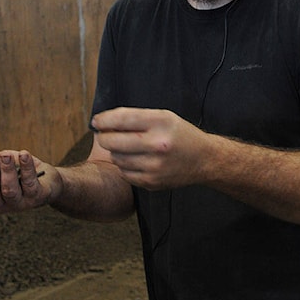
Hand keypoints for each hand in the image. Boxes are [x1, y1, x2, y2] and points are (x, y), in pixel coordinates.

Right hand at [0, 150, 55, 212]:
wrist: (49, 180)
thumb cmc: (21, 172)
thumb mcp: (0, 166)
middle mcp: (3, 204)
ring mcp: (21, 203)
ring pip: (9, 189)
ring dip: (6, 170)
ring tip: (5, 155)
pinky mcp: (38, 197)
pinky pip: (30, 183)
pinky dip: (26, 167)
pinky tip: (24, 154)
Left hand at [90, 108, 210, 189]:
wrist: (203, 159)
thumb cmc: (180, 134)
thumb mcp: (163, 116)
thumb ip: (134, 117)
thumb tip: (102, 123)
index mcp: (161, 123)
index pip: (121, 119)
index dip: (103, 120)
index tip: (96, 121)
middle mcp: (157, 145)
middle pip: (112, 141)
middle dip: (104, 137)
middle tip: (106, 134)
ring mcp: (154, 166)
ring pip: (116, 158)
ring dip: (117, 152)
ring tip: (130, 147)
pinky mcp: (151, 182)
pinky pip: (124, 173)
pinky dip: (125, 166)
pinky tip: (137, 160)